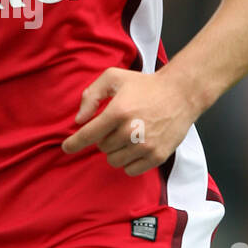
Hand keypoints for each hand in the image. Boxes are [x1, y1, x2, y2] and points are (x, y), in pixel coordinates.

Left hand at [60, 66, 194, 174]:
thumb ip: (91, 95)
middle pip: (102, 148)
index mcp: (118, 111)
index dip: (74, 143)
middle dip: (104, 138)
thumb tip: (79, 120)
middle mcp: (131, 131)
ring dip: (115, 151)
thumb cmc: (145, 85)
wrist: (181, 94)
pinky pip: (131, 170)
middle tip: (117, 125)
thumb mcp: (114, 78)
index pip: (88, 134)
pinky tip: (135, 148)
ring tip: (127, 136)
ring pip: (114, 161)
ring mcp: (146, 146)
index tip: (66, 148)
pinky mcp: (157, 156)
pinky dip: (128, 162)